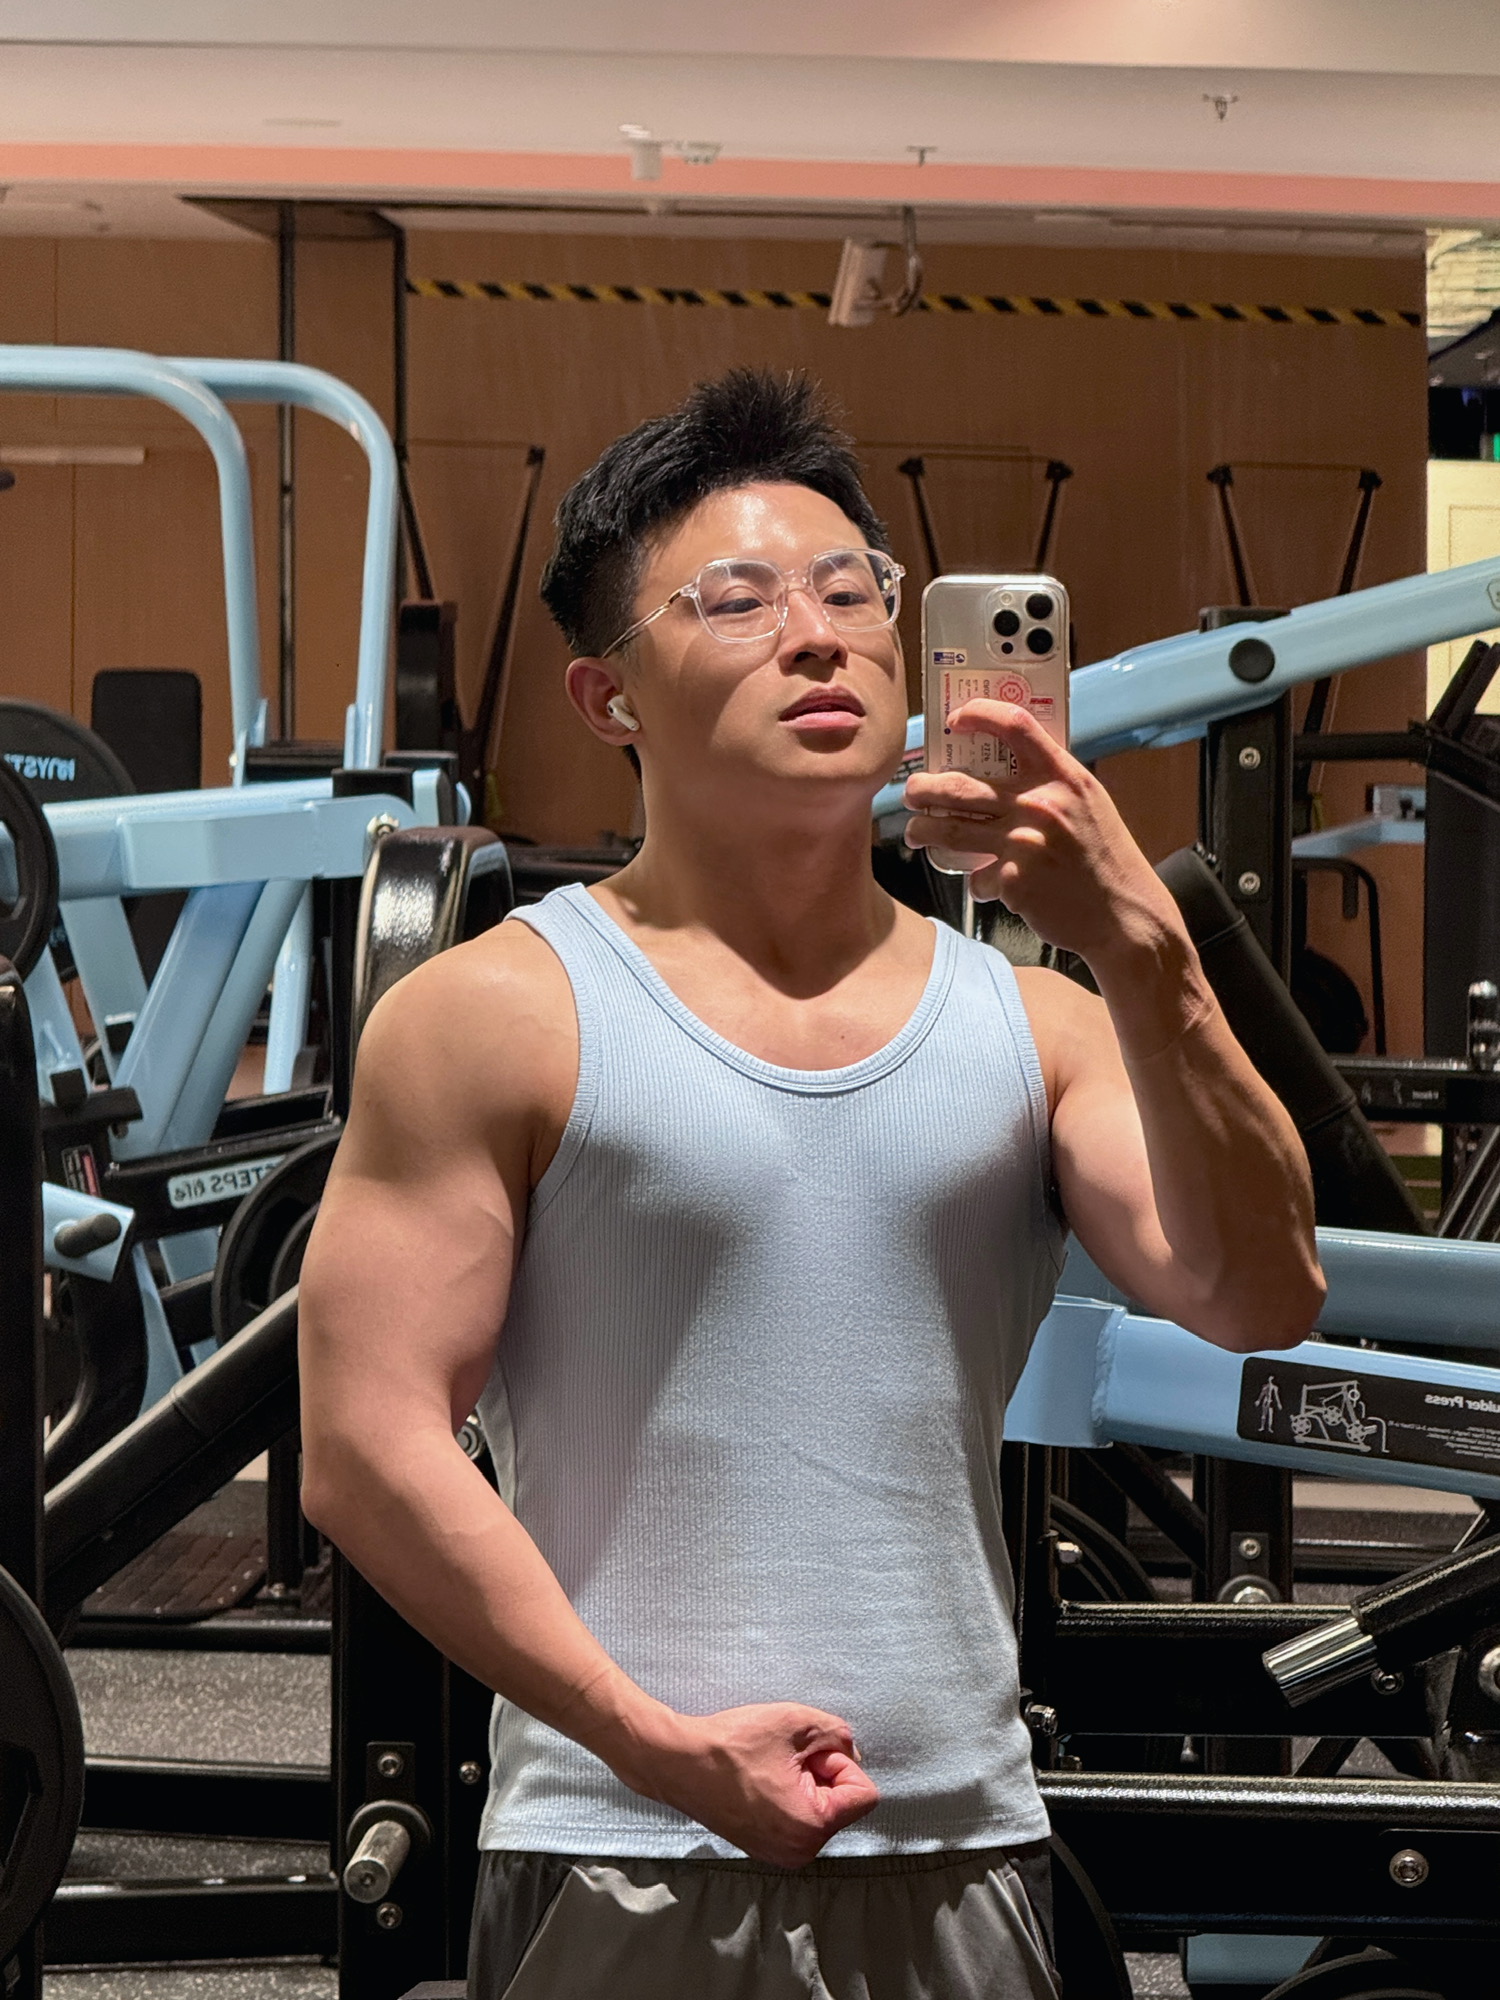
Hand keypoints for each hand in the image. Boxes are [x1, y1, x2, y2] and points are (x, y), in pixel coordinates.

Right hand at [615, 1699, 879, 1866]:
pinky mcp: (765, 1848)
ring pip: (821, 1810)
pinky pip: (798, 1819)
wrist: (680, 1763)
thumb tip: (852, 1755)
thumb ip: (838, 1735)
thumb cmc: (734, 1744)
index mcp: (813, 1826)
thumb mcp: (797, 1722)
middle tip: (784, 1757)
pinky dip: (790, 1797)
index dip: (840, 1763)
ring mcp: (781, 1854)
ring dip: (806, 1783)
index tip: (805, 1753)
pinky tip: (761, 1780)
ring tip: (770, 1768)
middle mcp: (801, 1851)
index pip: (864, 1794)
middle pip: (842, 1803)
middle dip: (823, 1773)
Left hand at [903, 699, 1184, 965]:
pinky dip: (979, 883)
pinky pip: (977, 877)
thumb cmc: (1104, 860)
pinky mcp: (1012, 881)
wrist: (1124, 915)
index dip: (978, 714)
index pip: (1015, 726)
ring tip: (915, 833)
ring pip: (949, 830)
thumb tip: (1002, 771)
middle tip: (911, 793)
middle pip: (958, 786)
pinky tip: (991, 887)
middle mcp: (1040, 804)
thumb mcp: (1089, 805)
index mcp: (1063, 778)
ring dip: (921, 830)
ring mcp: (1023, 844)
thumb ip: (1051, 786)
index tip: (954, 719)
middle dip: (922, 789)